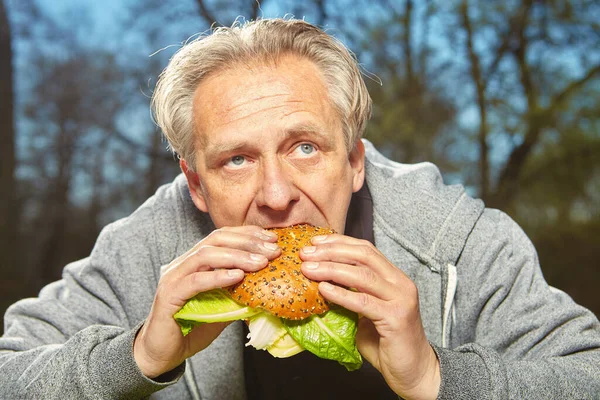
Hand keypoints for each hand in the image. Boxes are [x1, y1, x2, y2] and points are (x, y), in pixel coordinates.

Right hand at [134, 225, 280, 377]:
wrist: (163, 354)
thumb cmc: (192, 330)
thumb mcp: (223, 307)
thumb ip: (238, 293)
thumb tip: (267, 285)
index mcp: (194, 261)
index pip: (222, 236)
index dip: (247, 234)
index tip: (272, 239)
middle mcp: (182, 264)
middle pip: (216, 239)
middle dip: (247, 242)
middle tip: (272, 250)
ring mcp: (173, 277)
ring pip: (206, 254)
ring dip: (237, 256)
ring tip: (260, 262)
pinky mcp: (169, 295)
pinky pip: (195, 280)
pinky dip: (218, 276)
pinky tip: (238, 276)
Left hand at [300, 234, 439, 399]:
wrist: (414, 371)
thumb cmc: (387, 343)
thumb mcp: (367, 312)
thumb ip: (352, 294)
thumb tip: (320, 282)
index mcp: (394, 277)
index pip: (366, 249)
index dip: (339, 242)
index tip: (315, 242)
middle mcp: (400, 283)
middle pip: (363, 256)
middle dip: (331, 251)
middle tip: (306, 253)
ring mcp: (401, 299)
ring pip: (362, 275)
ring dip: (331, 269)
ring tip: (309, 269)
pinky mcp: (396, 318)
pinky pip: (363, 302)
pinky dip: (341, 294)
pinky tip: (324, 289)